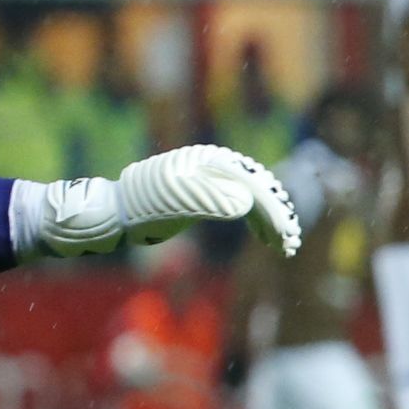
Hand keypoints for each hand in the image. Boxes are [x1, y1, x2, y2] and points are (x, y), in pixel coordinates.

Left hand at [122, 144, 300, 254]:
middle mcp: (218, 165)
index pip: (253, 186)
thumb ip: (210, 198)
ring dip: (272, 222)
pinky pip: (244, 204)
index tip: (286, 237)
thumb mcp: (175, 202)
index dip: (274, 212)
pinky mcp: (211, 193)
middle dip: (279, 218)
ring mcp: (215, 178)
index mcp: (211, 162)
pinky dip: (257, 221)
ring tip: (284, 246)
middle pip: (260, 190)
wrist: (118, 211)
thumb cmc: (143, 207)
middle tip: (290, 245)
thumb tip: (246, 203)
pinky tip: (265, 239)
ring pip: (255, 198)